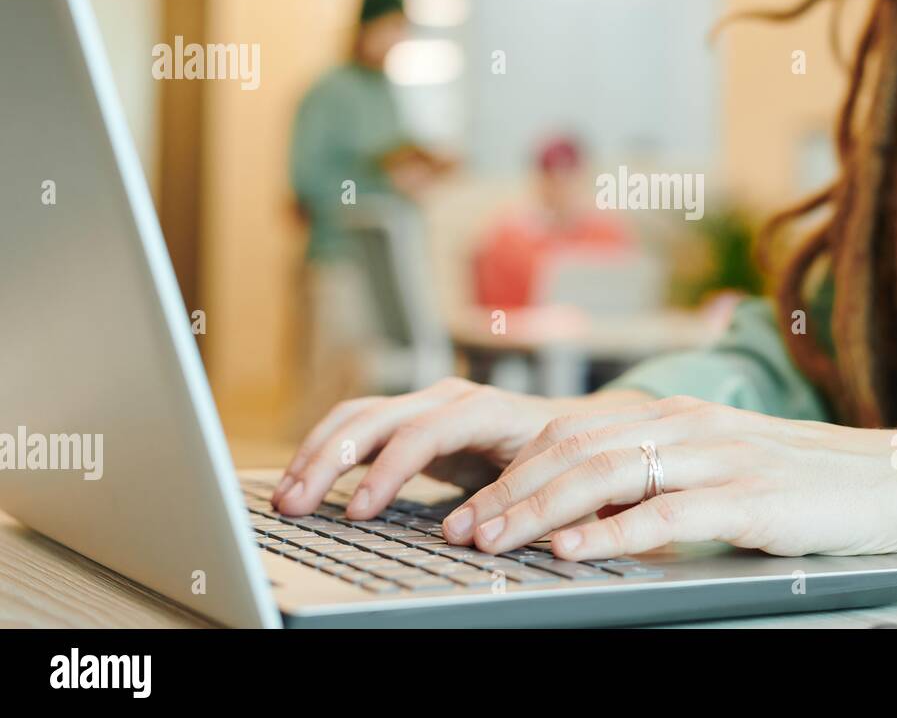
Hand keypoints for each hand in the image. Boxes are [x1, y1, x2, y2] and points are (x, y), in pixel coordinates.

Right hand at [272, 378, 619, 518]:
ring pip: (358, 417)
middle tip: (296, 504)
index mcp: (485, 409)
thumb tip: (473, 534)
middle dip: (330, 461)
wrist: (573, 430)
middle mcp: (450, 398)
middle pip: (377, 418)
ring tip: (286, 496)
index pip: (423, 433)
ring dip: (317, 454)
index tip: (358, 512)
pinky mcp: (412, 418)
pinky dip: (327, 451)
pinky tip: (303, 481)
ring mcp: (427, 404)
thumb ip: (513, 503)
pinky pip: (359, 426)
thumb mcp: (547, 482)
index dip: (388, 470)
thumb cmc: (563, 460)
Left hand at [440, 395, 896, 561]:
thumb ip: (653, 475)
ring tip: (498, 541)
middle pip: (575, 448)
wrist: (893, 480)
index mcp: (673, 415)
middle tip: (462, 530)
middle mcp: (687, 425)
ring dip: (544, 510)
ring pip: (609, 473)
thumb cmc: (800, 480)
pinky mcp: (752, 498)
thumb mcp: (716, 465)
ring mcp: (719, 457)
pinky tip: (578, 551)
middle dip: (510, 492)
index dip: (512, 469)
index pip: (571, 431)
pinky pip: (670, 513)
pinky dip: (616, 533)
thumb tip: (580, 509)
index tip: (468, 507)